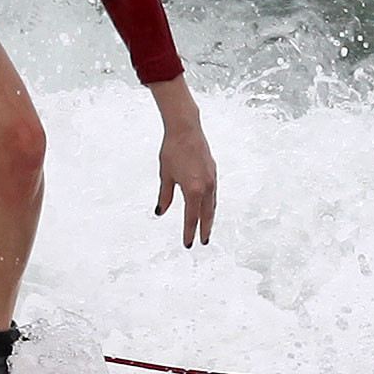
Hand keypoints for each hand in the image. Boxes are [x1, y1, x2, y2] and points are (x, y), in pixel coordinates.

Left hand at [155, 121, 216, 246]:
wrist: (186, 130)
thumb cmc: (172, 151)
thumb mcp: (165, 175)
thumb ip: (165, 196)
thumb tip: (161, 211)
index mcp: (193, 190)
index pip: (191, 218)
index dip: (189, 232)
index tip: (189, 243)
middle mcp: (206, 187)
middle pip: (206, 214)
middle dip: (204, 229)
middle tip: (202, 242)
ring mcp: (212, 179)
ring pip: (212, 204)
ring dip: (209, 217)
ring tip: (206, 228)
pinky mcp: (213, 172)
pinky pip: (213, 194)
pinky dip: (210, 204)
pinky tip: (206, 207)